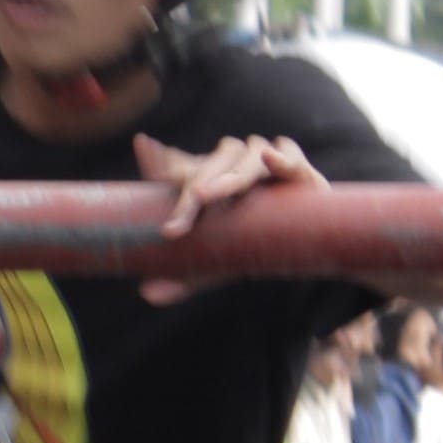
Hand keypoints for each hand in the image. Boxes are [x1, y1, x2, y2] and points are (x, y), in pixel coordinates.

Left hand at [136, 131, 320, 300]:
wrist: (299, 240)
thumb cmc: (243, 248)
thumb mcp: (210, 266)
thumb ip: (180, 281)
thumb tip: (147, 295)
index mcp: (203, 182)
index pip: (175, 171)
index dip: (157, 160)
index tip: (143, 146)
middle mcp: (230, 164)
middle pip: (208, 169)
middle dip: (194, 187)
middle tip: (186, 203)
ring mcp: (261, 162)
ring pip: (243, 162)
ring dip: (227, 178)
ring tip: (204, 195)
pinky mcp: (296, 165)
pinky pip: (290, 156)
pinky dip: (281, 159)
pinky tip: (270, 158)